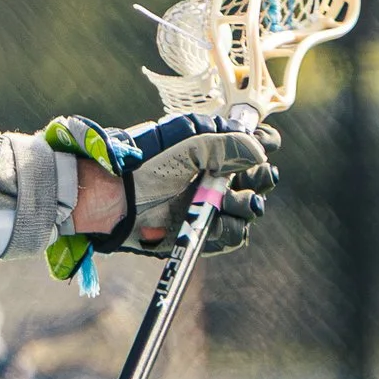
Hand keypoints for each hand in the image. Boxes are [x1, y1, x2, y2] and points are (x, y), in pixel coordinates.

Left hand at [50, 110, 278, 259]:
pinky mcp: (202, 230)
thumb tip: (260, 150)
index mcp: (213, 147)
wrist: (113, 199)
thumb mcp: (186, 146)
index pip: (255, 143)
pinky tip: (215, 221)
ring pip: (249, 208)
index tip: (265, 148)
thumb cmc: (144, 165)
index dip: (264, 145)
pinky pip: (233, 234)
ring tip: (225, 201)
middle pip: (260, 178)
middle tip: (246, 179)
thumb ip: (224, 144)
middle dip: (259, 178)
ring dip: (244, 205)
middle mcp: (216, 175)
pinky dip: (229, 229)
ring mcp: (211, 204)